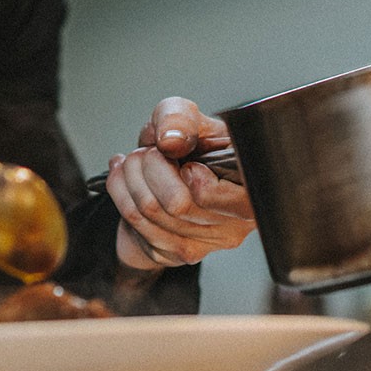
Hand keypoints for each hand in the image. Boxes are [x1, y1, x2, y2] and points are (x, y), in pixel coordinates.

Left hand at [106, 97, 255, 269]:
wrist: (167, 175)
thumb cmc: (189, 146)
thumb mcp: (187, 118)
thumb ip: (180, 118)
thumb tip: (171, 142)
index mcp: (250, 187)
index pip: (219, 197)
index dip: (191, 175)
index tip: (177, 154)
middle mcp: (236, 222)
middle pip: (177, 203)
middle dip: (148, 165)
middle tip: (146, 151)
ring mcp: (208, 243)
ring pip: (151, 212)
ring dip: (130, 176)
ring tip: (132, 161)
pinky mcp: (177, 253)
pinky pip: (136, 223)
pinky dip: (120, 191)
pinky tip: (123, 177)